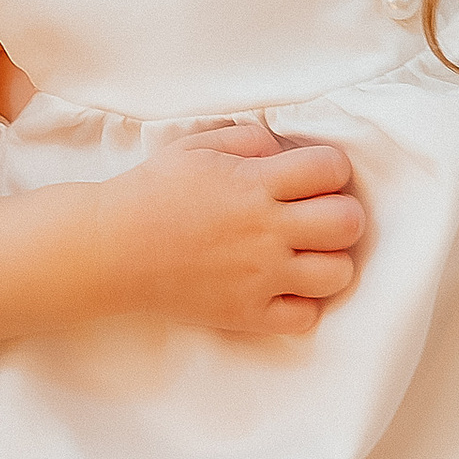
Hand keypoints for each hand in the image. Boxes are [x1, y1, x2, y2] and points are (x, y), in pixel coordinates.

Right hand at [109, 117, 362, 336]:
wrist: (111, 250)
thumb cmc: (152, 193)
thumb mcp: (198, 147)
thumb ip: (250, 141)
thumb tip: (284, 150)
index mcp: (255, 183)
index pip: (332, 169)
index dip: (330, 169)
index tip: (313, 178)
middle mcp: (265, 230)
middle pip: (347, 222)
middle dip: (342, 214)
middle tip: (317, 217)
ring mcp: (259, 276)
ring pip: (337, 273)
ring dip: (329, 261)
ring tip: (304, 255)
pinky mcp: (246, 314)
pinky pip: (305, 317)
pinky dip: (301, 303)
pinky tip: (283, 288)